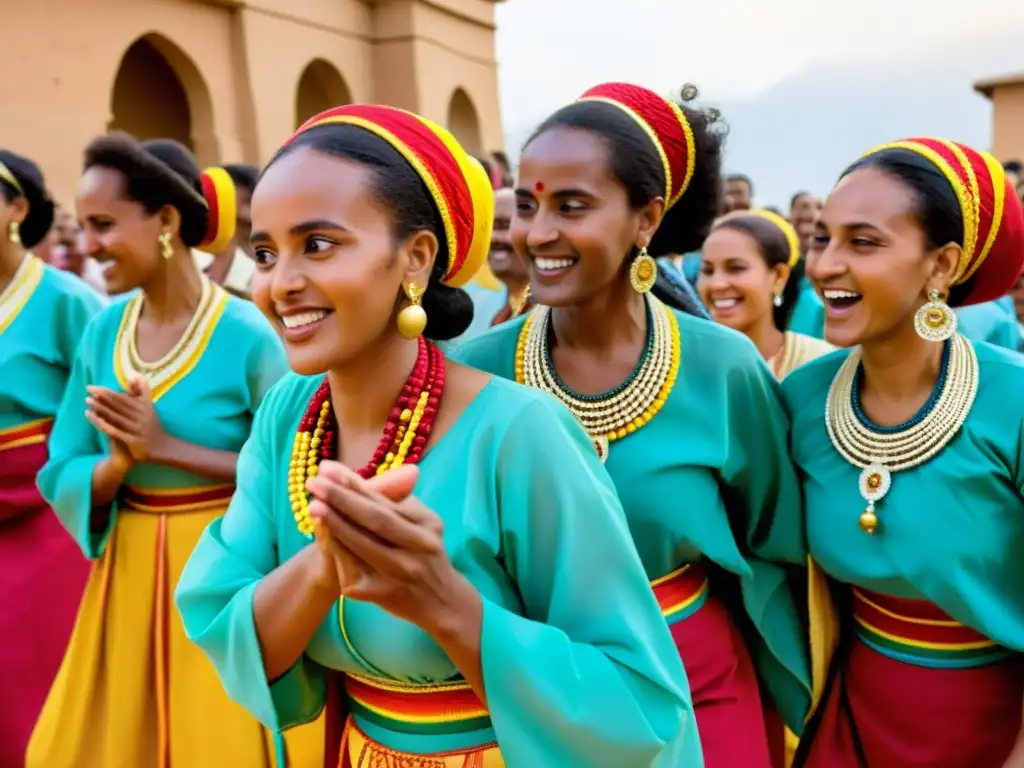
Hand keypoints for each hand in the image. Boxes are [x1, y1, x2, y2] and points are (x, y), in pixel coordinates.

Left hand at [85, 377, 167, 462]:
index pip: (122, 397)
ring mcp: (135, 428)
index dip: (107, 391)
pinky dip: (102, 423)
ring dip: (100, 408)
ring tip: (87, 401)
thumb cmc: (151, 424)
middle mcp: (139, 416)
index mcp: (144, 406)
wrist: (161, 446)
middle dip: (102, 397)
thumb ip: (141, 391)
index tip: (93, 387)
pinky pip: (113, 430)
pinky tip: (92, 417)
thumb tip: (134, 376)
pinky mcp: (132, 440)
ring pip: (114, 416)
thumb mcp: (149, 406)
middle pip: (118, 405)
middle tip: (88, 390)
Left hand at [306, 462, 467, 630]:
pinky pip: (355, 569)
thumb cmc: (424, 553)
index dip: (355, 483)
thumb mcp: (422, 524)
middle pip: (376, 519)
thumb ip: (398, 499)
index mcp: (427, 524)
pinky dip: (337, 550)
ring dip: (336, 524)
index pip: (386, 500)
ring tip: (313, 506)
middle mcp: (419, 546)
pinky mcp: (384, 594)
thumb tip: (365, 474)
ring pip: (363, 544)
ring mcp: (402, 571)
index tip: (327, 467)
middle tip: (314, 482)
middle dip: (342, 498)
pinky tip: (322, 536)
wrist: (442, 602)